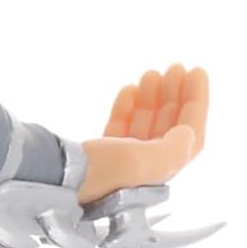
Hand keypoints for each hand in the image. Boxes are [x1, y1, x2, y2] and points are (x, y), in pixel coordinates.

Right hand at [78, 65, 208, 201]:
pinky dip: (128, 108)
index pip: (189, 134)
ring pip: (146, 124)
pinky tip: (129, 90)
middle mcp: (142, 169)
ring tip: (150, 74)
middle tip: (174, 67)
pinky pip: (121, 128)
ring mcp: (120, 163)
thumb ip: (170, 150)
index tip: (196, 71)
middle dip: (175, 95)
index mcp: (157, 172)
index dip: (197, 102)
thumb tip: (189, 132)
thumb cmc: (95, 172)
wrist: (49, 179)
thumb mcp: (138, 162)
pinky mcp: (99, 157)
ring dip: (152, 97)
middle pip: (170, 126)